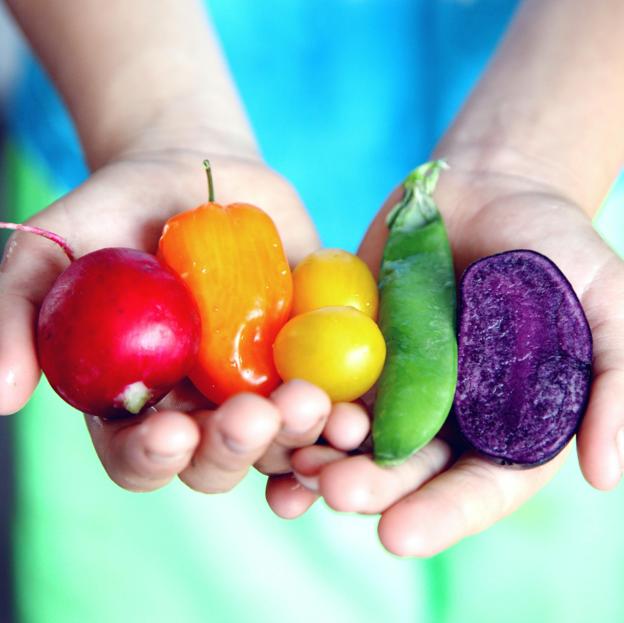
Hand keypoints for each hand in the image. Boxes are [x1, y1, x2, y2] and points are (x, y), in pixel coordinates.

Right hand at [0, 137, 331, 492]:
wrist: (198, 172)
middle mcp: (202, 406)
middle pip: (218, 459)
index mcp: (139, 399)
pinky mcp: (309, 356)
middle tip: (257, 414)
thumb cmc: (116, 210)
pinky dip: (342, 417)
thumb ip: (17, 315)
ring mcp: (260, 385)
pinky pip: (331, 400)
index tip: (172, 430)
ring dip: (300, 437)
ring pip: (282, 440)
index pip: (140, 455)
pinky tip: (354, 418)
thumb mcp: (51, 249)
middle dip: (237, 447)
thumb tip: (3, 397)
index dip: (153, 457)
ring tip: (313, 405)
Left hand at [266, 158, 623, 554]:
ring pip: (355, 434)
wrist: (488, 189)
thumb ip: (614, 382)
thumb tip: (604, 475)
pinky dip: (298, 401)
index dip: (442, 515)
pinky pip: (322, 379)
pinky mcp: (351, 343)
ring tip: (294, 467)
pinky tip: (269, 415)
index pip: (477, 486)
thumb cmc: (556, 247)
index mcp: (504, 422)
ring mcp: (393, 379)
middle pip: (406, 467)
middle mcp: (444, 413)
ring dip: (323, 455)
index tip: (397, 537)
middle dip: (370, 486)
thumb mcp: (607, 304)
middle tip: (335, 492)